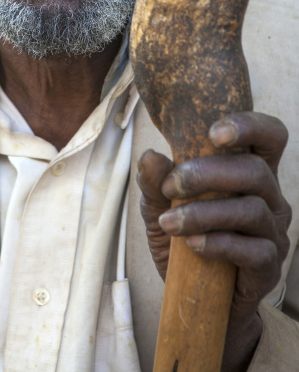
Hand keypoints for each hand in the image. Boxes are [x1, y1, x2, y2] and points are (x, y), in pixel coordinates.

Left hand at [137, 112, 291, 370]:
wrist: (193, 298)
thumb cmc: (182, 239)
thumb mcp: (159, 208)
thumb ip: (155, 183)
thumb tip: (150, 156)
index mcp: (249, 172)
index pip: (269, 136)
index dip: (250, 125)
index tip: (212, 133)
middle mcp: (269, 197)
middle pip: (255, 170)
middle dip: (209, 173)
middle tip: (172, 185)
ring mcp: (273, 232)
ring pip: (252, 210)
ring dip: (205, 213)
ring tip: (170, 223)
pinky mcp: (269, 267)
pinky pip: (255, 251)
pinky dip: (219, 244)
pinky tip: (192, 245)